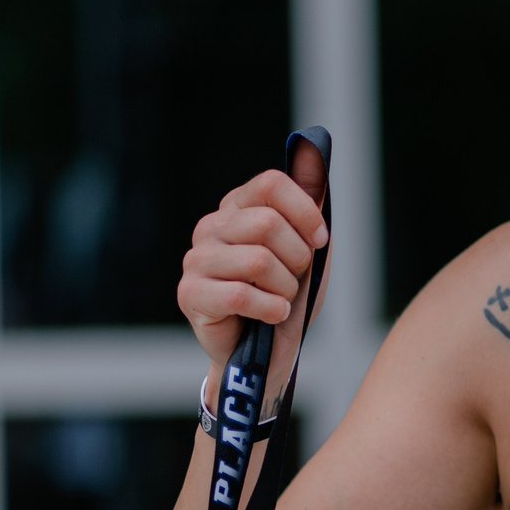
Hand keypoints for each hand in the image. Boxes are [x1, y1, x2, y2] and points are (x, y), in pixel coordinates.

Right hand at [178, 155, 329, 373]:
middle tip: (294, 279)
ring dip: (285, 288)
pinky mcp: (190, 294)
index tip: (320, 241)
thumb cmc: (286, 299)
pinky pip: (241, 295)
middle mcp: (212, 228)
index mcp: (237, 209)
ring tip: (281, 300)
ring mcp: (196, 260)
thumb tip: (312, 154)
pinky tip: (271, 316)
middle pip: (267, 223)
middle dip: (297, 258)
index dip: (304, 212)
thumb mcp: (308, 250)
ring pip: (258, 260)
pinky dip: (271, 309)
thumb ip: (308, 207)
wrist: (267, 354)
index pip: (270, 184)